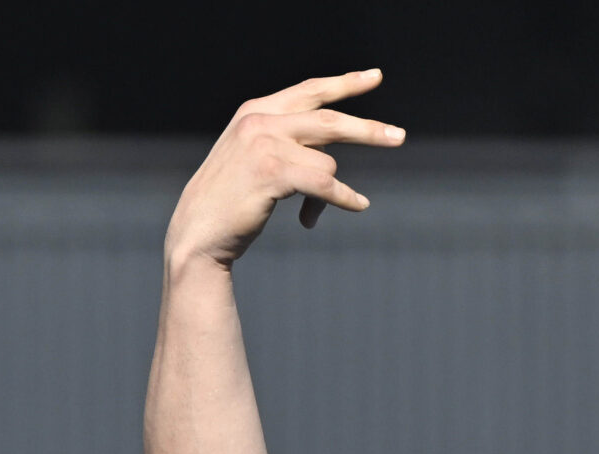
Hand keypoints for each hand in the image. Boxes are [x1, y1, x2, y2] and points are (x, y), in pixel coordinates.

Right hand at [164, 72, 404, 271]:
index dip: (345, 84)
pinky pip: (325, 184)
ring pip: (327, 162)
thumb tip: (332, 157)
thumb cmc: (231, 201)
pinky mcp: (272, 172)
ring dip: (330, 193)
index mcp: (256, 111)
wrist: (198, 230)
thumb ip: (288, 144)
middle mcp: (260, 121)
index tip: (374, 77)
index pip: (310, 90)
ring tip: (312, 214)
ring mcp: (265, 145)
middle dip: (367, 130)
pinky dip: (343, 198)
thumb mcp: (256, 159)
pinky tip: (358, 205)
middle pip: (328, 120)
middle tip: (399, 137)